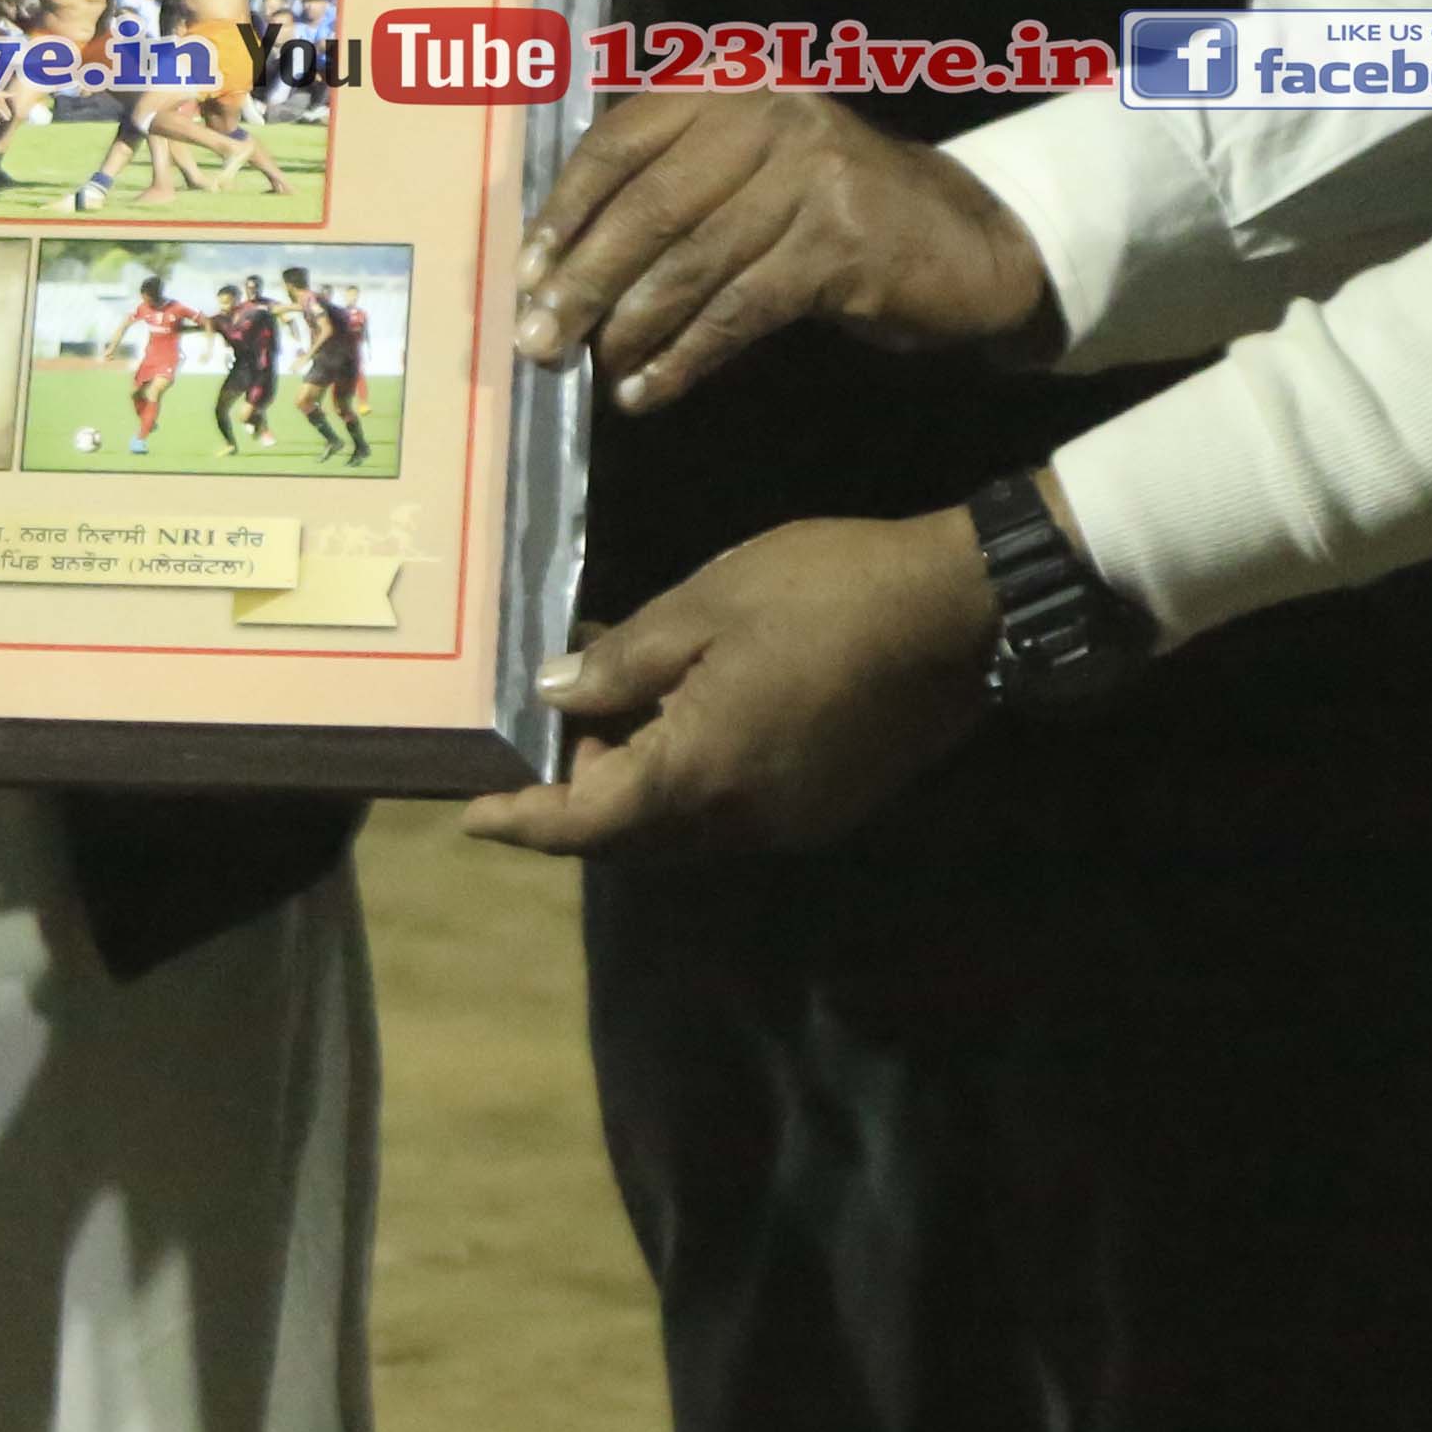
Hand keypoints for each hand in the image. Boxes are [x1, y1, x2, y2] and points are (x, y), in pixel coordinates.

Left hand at [460, 508, 992, 854]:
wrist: (959, 612)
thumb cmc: (823, 594)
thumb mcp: (705, 605)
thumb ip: (623, 661)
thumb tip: (557, 695)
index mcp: (698, 774)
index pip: (586, 821)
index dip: (524, 819)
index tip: (472, 817)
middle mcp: (740, 821)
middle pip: (630, 837)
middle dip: (580, 792)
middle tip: (552, 722)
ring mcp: (789, 822)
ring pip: (682, 829)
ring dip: (636, 785)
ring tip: (615, 703)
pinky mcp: (826, 806)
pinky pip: (730, 812)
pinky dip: (689, 778)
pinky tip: (685, 712)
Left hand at [516, 90, 1052, 406]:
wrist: (969, 241)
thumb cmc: (836, 213)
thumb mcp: (753, 175)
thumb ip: (672, 193)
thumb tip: (559, 268)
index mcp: (729, 87)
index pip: (620, 140)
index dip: (565, 209)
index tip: (524, 272)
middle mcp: (767, 114)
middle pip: (649, 205)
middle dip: (584, 281)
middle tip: (538, 340)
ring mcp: (810, 175)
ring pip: (691, 261)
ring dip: (630, 328)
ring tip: (593, 374)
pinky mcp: (840, 243)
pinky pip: (739, 309)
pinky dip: (686, 356)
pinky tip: (651, 391)